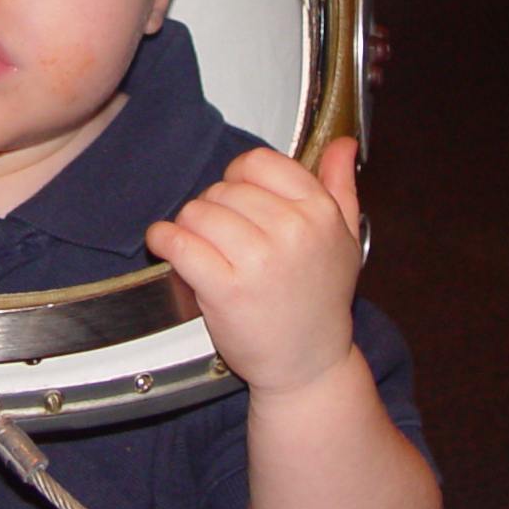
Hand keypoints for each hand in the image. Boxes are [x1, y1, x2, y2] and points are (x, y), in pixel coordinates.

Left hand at [147, 139, 361, 398]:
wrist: (309, 364)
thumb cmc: (320, 301)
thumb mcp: (344, 239)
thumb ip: (341, 186)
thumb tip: (343, 144)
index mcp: (319, 211)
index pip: (258, 163)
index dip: (238, 178)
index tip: (235, 200)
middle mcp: (293, 230)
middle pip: (223, 189)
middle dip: (213, 209)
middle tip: (221, 238)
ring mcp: (259, 260)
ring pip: (198, 212)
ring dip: (189, 227)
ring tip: (202, 248)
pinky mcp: (226, 289)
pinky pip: (179, 244)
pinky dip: (163, 240)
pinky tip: (165, 245)